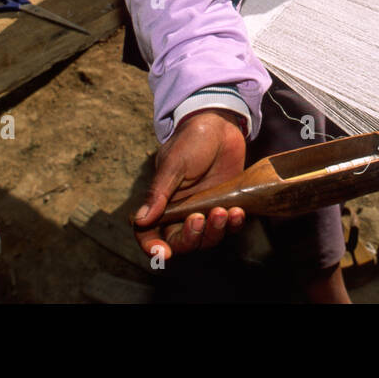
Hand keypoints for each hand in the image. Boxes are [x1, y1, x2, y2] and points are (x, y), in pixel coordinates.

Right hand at [133, 109, 247, 261]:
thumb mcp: (173, 163)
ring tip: (223, 211)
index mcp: (162, 203)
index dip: (153, 248)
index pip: (149, 233)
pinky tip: (237, 213)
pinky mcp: (227, 206)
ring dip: (214, 232)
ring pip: (206, 239)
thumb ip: (159, 193)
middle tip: (199, 219)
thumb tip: (141, 220)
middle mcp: (182, 212)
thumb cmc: (191, 140)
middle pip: (180, 242)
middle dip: (190, 239)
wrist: (221, 124)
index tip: (163, 253)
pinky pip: (230, 227)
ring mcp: (205, 210)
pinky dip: (234, 225)